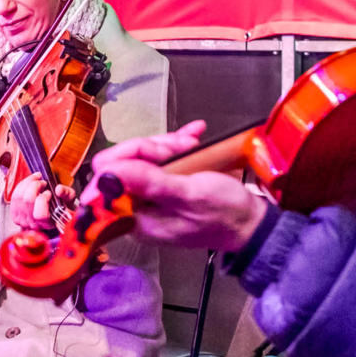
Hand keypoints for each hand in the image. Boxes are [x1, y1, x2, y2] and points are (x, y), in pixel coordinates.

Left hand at [9, 172, 73, 230]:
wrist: (50, 215)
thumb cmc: (60, 210)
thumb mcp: (70, 202)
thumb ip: (67, 194)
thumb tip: (58, 190)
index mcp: (47, 224)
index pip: (40, 215)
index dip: (43, 199)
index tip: (49, 193)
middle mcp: (33, 224)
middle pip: (27, 201)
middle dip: (35, 186)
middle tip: (42, 182)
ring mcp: (22, 219)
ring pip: (19, 197)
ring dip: (28, 183)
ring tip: (36, 179)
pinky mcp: (15, 213)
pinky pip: (14, 196)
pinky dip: (22, 185)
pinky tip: (29, 182)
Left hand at [87, 120, 268, 251]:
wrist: (250, 221)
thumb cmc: (224, 214)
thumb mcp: (188, 196)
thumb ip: (149, 184)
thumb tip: (108, 174)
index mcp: (135, 218)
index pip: (106, 180)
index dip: (127, 159)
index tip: (158, 153)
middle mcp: (137, 207)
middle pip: (124, 162)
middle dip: (153, 148)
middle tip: (183, 148)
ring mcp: (150, 195)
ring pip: (143, 155)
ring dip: (169, 144)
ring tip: (194, 144)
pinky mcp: (165, 184)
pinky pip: (160, 157)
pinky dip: (177, 143)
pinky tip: (194, 135)